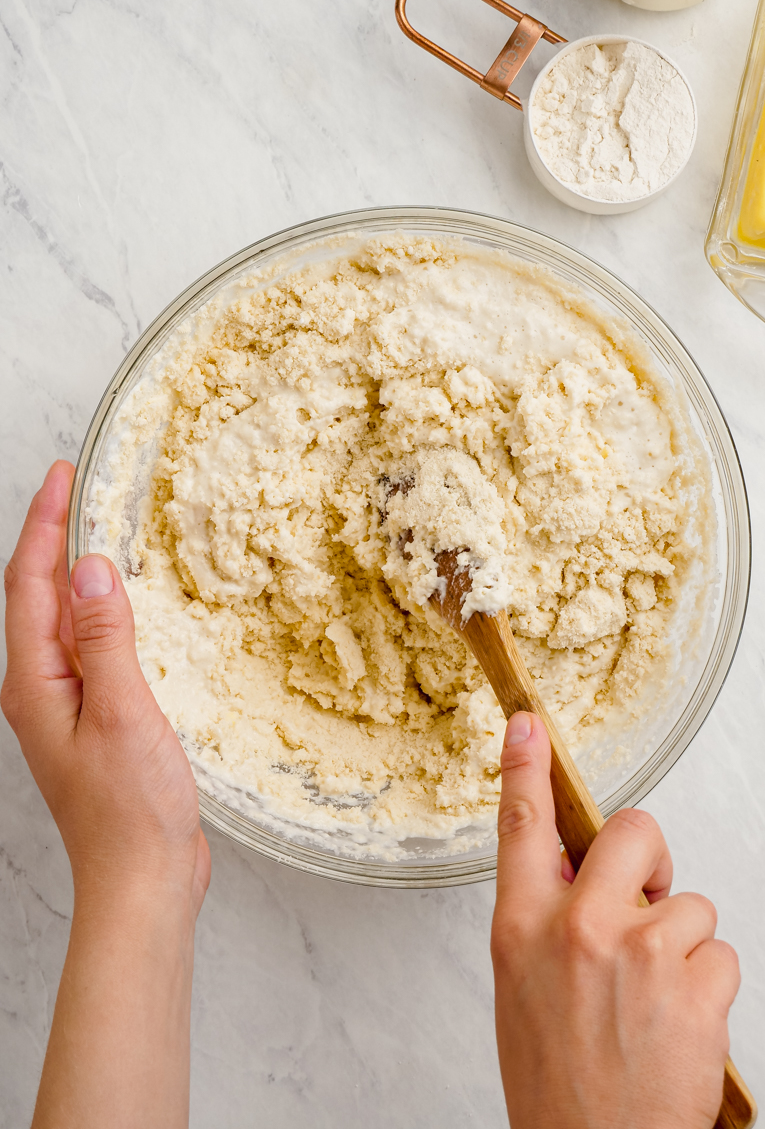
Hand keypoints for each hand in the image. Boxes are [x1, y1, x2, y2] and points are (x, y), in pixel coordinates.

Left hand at [2, 461, 209, 1128]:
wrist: (141, 882)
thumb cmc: (130, 811)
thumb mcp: (124, 713)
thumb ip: (107, 639)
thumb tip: (93, 569)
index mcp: (36, 685)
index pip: (30, 586)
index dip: (43, 526)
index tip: (60, 475)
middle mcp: (42, 690)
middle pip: (40, 598)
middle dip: (56, 539)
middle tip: (81, 487)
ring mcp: (68, 706)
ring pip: (67, 622)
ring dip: (81, 575)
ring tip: (104, 528)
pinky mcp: (98, 720)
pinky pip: (95, 649)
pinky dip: (107, 615)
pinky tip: (132, 607)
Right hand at [492, 712, 739, 1128]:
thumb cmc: (557, 1080)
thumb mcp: (521, 988)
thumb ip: (545, 920)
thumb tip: (578, 871)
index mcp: (522, 928)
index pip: (521, 827)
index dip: (525, 768)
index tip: (530, 725)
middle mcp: (578, 927)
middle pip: (634, 832)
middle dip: (652, 857)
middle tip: (647, 898)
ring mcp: (640, 952)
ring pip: (691, 903)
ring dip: (683, 945)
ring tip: (657, 1001)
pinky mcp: (696, 983)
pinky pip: (721, 952)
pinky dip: (709, 986)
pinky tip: (681, 1024)